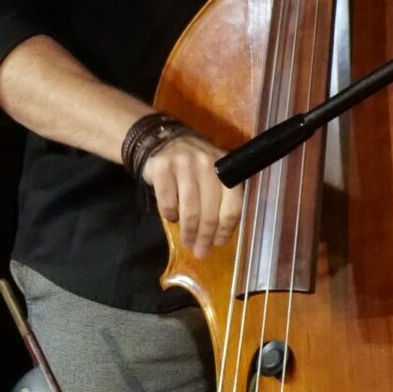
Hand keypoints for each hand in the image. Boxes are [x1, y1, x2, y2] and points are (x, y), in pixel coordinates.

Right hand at [143, 132, 243, 258]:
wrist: (161, 140)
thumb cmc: (192, 163)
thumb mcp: (213, 172)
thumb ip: (220, 195)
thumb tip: (220, 234)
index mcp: (226, 168)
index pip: (231, 206)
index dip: (226, 230)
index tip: (218, 244)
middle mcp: (207, 164)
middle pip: (210, 212)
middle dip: (205, 237)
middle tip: (200, 251)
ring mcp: (184, 164)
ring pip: (190, 210)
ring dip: (188, 231)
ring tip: (187, 242)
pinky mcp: (162, 167)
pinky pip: (168, 202)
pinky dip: (170, 215)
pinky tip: (171, 218)